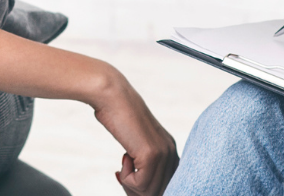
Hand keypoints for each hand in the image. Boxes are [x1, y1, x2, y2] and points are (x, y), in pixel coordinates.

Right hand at [89, 73, 178, 195]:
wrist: (112, 97)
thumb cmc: (118, 118)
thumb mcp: (136, 142)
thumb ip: (145, 161)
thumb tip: (143, 189)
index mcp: (171, 149)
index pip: (167, 184)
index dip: (146, 187)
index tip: (128, 178)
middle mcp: (172, 152)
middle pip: (161, 190)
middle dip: (137, 191)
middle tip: (122, 175)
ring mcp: (164, 153)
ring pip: (150, 192)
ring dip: (130, 185)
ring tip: (123, 165)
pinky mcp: (151, 155)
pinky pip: (140, 185)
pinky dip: (127, 179)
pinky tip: (123, 158)